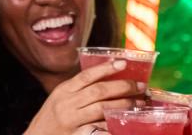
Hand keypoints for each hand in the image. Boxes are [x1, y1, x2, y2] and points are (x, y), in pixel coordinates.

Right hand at [24, 60, 144, 134]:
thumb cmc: (51, 118)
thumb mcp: (60, 98)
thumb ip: (79, 89)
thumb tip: (108, 76)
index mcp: (63, 91)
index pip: (86, 76)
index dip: (106, 68)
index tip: (123, 63)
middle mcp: (66, 104)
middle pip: (98, 91)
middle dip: (122, 87)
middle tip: (140, 86)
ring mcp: (71, 121)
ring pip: (101, 110)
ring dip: (123, 105)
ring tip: (138, 103)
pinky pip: (99, 130)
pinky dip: (112, 126)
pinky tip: (125, 123)